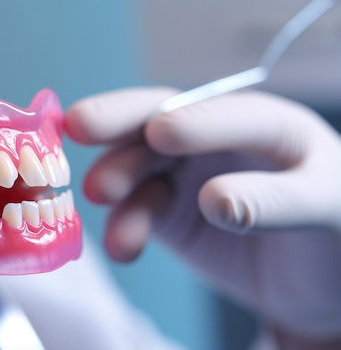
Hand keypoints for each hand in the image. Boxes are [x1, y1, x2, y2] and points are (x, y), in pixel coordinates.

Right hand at [65, 88, 340, 343]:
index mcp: (263, 123)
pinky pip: (135, 211)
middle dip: (118, 121)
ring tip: (101, 196)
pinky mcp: (166, 211)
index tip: (159, 134)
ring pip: (137, 165)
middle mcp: (213, 140)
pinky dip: (123, 227)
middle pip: (159, 119)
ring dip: (115, 178)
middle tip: (79, 125)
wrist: (315, 282)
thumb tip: (216, 201)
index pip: (223, 113)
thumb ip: (277, 203)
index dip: (192, 121)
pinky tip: (123, 247)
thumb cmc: (332, 228)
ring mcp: (184, 174)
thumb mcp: (326, 208)